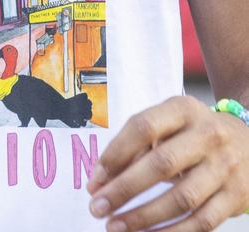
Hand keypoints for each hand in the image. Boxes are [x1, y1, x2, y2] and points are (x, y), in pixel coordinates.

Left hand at [87, 95, 248, 230]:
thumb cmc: (195, 132)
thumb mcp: (172, 122)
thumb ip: (140, 143)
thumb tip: (103, 179)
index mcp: (184, 109)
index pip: (143, 127)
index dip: (115, 153)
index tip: (95, 179)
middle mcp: (208, 134)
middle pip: (161, 164)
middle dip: (124, 189)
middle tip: (97, 207)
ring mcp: (224, 167)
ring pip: (181, 199)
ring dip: (143, 217)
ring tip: (115, 226)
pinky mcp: (236, 196)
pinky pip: (201, 222)